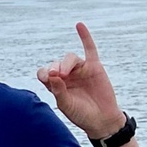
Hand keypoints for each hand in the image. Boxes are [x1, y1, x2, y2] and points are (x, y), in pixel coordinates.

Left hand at [37, 22, 125, 140]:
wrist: (102, 120)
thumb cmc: (81, 114)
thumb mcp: (66, 105)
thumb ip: (58, 90)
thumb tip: (52, 74)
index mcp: (56, 84)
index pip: (44, 72)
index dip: (44, 73)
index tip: (48, 80)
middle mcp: (66, 75)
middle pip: (56, 64)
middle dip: (54, 68)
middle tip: (56, 76)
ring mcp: (80, 70)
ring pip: (70, 58)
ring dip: (66, 63)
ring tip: (64, 73)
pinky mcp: (94, 67)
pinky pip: (90, 49)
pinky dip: (85, 37)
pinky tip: (79, 25)